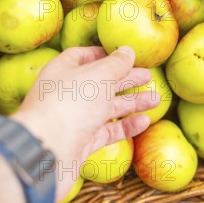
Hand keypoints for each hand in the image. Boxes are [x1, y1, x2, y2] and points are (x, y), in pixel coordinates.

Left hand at [11, 46, 158, 200]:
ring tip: (155, 99)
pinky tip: (144, 122)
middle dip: (125, 79)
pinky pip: (108, 131)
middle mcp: (67, 94)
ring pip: (107, 108)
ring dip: (132, 103)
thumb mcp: (98, 75)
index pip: (83, 57)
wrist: (48, 151)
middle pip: (100, 83)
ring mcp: (75, 120)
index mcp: (63, 71)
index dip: (104, 55)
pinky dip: (126, 126)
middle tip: (148, 76)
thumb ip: (116, 63)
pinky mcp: (82, 143)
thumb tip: (127, 51)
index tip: (125, 56)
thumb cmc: (70, 104)